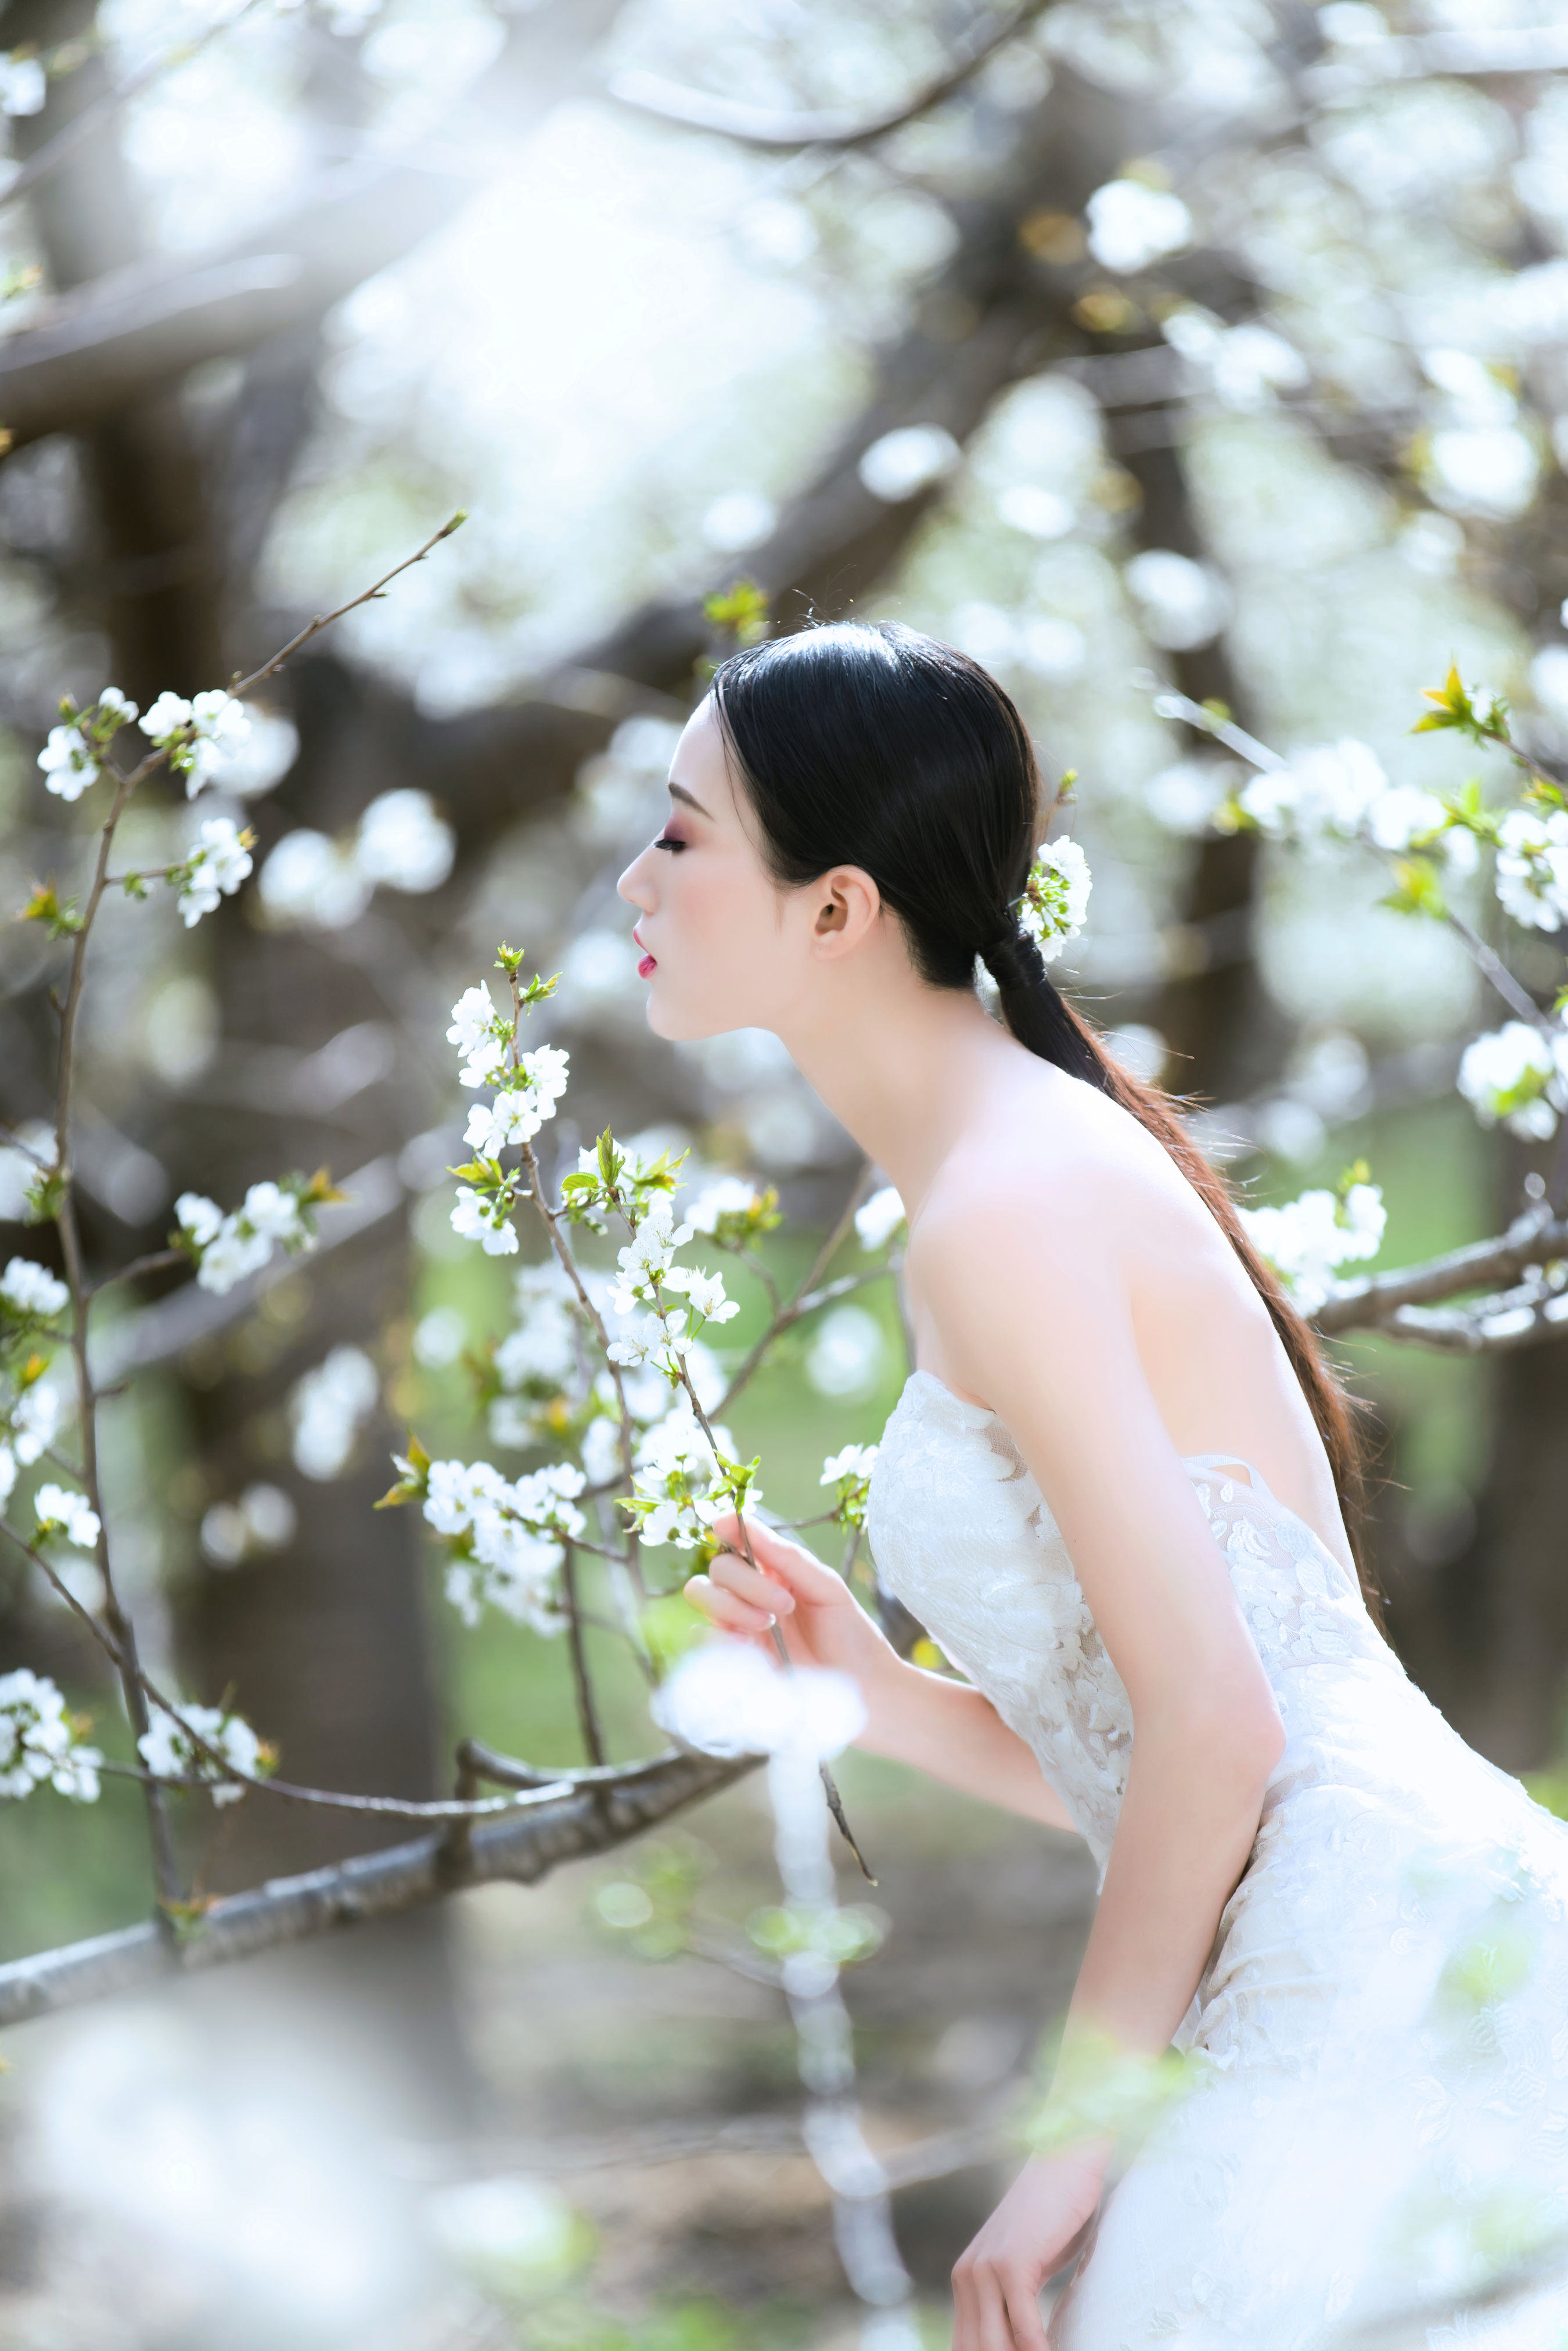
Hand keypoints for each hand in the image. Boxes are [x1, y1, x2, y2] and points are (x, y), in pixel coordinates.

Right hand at [686, 1511, 900, 1702]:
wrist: (864, 1693)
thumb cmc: (852, 1637)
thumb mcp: (828, 1588)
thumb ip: (788, 1558)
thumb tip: (743, 1522)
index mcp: (775, 1574)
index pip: (738, 1543)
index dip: (727, 1530)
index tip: (725, 1527)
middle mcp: (752, 1597)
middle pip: (718, 1569)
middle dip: (746, 1582)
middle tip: (784, 1604)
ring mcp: (740, 1628)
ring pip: (701, 1595)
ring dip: (731, 1605)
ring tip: (768, 1625)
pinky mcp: (734, 1660)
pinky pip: (700, 1637)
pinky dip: (717, 1634)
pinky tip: (749, 1646)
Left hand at [951, 2144, 1108, 2350]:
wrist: (1067, 2157)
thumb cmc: (1057, 2213)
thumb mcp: (1029, 2266)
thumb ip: (1016, 2303)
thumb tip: (1023, 2342)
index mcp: (966, 2281)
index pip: (965, 2347)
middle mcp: (967, 2278)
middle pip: (977, 2350)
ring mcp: (985, 2270)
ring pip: (996, 2347)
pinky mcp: (1011, 2265)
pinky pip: (1024, 2330)